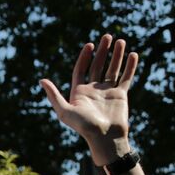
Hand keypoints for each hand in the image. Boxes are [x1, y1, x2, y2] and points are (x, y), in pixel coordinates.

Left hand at [40, 34, 137, 155]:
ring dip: (117, 56)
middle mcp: (93, 90)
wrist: (104, 138)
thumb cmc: (83, 127)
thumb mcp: (65, 111)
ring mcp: (107, 91)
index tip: (90, 45)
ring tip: (121, 41)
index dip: (85, 57)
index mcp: (79, 92)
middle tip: (107, 36)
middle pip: (97, 66)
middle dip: (103, 51)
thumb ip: (54, 95)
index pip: (81, 69)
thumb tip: (41, 80)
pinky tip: (133, 54)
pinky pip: (125, 77)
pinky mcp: (120, 95)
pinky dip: (129, 66)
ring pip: (112, 69)